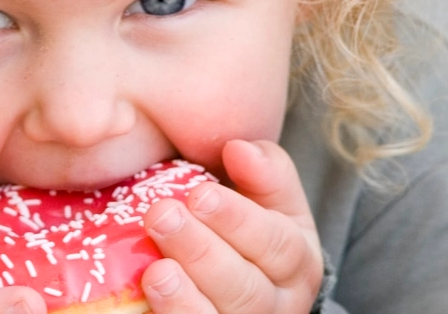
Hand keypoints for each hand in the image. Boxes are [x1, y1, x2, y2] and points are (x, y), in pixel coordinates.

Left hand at [140, 140, 323, 312]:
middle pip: (246, 286)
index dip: (238, 220)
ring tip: (156, 270)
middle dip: (202, 251)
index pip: (277, 245)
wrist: (231, 282)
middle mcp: (277, 303)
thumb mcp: (266, 200)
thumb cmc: (245, 229)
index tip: (199, 193)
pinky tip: (150, 294)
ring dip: (186, 296)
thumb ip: (261, 171)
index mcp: (297, 262)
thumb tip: (239, 149)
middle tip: (162, 216)